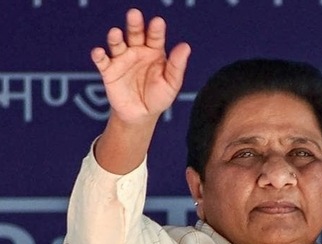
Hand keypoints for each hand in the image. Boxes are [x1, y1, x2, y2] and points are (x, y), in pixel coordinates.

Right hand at [91, 8, 190, 124]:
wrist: (141, 115)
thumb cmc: (159, 97)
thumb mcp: (171, 83)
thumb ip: (177, 66)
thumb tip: (186, 46)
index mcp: (155, 51)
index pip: (155, 37)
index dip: (156, 30)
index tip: (157, 22)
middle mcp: (137, 51)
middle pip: (135, 34)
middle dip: (134, 24)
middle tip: (134, 14)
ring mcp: (122, 59)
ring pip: (117, 44)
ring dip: (115, 38)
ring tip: (115, 33)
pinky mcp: (109, 71)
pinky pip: (102, 61)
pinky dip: (99, 56)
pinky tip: (98, 52)